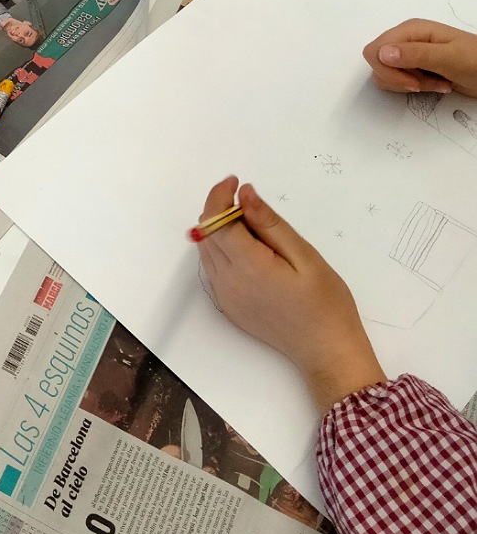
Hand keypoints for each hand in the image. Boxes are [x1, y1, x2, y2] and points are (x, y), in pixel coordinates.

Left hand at [196, 177, 384, 412]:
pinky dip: (222, 249)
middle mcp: (226, 281)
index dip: (219, 196)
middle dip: (219, 209)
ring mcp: (224, 296)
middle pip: (206, 233)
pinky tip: (249, 250)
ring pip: (206, 250)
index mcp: (247, 267)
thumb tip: (244, 194)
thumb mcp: (304, 255)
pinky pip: (213, 268)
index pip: (215, 221)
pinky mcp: (227, 306)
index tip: (235, 182)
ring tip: (252, 225)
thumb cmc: (325, 302)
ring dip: (219, 229)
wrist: (326, 352)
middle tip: (248, 202)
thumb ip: (270, 223)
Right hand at [363, 18, 476, 96]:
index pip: (375, 51)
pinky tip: (435, 85)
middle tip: (424, 84)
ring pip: (384, 74)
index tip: (413, 82)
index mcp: (411, 30)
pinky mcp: (413, 67)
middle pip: (377, 63)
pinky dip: (412, 88)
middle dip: (399, 79)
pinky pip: (395, 81)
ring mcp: (408, 54)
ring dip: (408, 85)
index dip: (388, 70)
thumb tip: (381, 53)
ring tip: (435, 83)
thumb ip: (416, 54)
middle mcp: (405, 40)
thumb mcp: (450, 58)